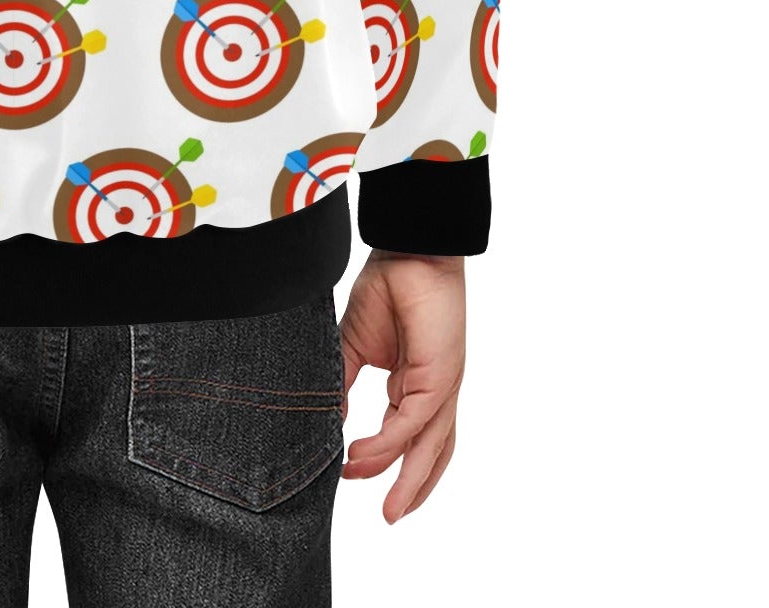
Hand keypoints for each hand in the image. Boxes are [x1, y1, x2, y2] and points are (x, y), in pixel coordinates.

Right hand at [340, 250, 465, 521]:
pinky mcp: (440, 378)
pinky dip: (391, 442)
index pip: (408, 436)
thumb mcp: (352, 343)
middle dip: (411, 488)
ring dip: (410, 481)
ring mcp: (440, 387)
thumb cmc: (387, 287)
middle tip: (389, 517)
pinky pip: (415, 421)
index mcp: (412, 383)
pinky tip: (364, 454)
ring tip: (390, 510)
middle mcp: (432, 392)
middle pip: (430, 453)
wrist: (408, 251)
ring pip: (430, 448)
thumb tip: (328, 418)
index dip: (386, 460)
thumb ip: (342, 381)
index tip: (351, 473)